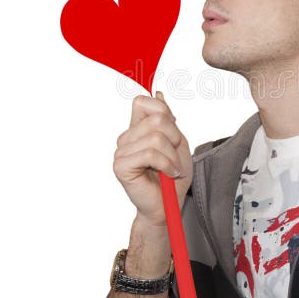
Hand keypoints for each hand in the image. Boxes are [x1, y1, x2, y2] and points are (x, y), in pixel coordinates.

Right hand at [112, 91, 192, 226]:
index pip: (143, 102)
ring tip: (172, 168)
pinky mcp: (120, 166)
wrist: (168, 205)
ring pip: (156, 137)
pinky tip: (168, 173)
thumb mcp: (177, 141)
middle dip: (175, 138)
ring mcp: (121, 151)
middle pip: (157, 119)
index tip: (173, 136)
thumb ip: (167, 118)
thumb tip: (158, 92)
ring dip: (172, 156)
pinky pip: (150, 154)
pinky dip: (166, 164)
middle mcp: (126, 137)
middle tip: (175, 156)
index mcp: (137, 129)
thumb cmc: (172, 176)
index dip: (164, 113)